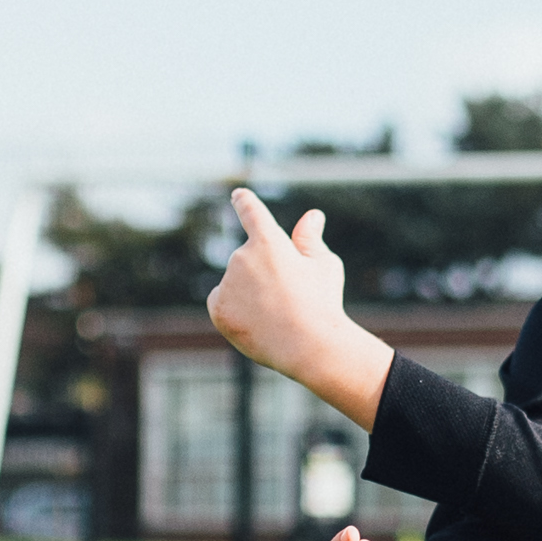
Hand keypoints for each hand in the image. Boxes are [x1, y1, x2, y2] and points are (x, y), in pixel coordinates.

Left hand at [206, 190, 394, 429]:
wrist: (309, 345)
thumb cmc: (322, 303)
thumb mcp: (324, 266)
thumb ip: (310, 240)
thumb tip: (312, 215)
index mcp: (268, 240)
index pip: (251, 213)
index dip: (244, 202)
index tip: (238, 195)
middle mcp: (242, 257)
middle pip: (249, 260)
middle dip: (263, 274)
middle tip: (288, 297)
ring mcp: (227, 283)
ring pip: (236, 283)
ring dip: (250, 293)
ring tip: (276, 315)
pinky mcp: (218, 308)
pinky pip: (223, 303)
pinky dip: (236, 311)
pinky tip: (258, 324)